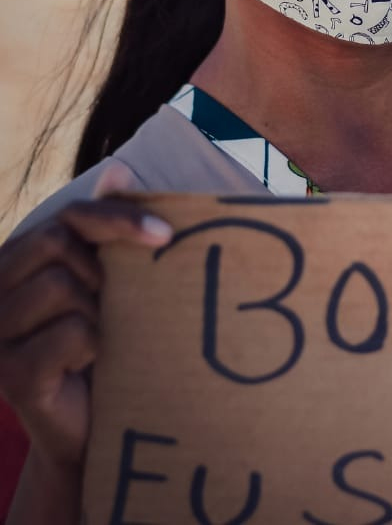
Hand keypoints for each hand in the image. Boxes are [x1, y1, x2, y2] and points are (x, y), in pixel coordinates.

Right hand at [0, 166, 169, 468]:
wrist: (94, 430)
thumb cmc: (108, 347)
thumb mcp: (109, 286)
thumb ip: (108, 235)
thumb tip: (119, 171)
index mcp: (19, 264)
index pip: (65, 217)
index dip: (115, 217)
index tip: (166, 234)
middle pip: (56, 242)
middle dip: (104, 267)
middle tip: (120, 303)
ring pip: (64, 287)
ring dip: (102, 312)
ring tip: (105, 339)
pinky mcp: (11, 375)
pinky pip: (71, 333)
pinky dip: (96, 345)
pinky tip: (94, 363)